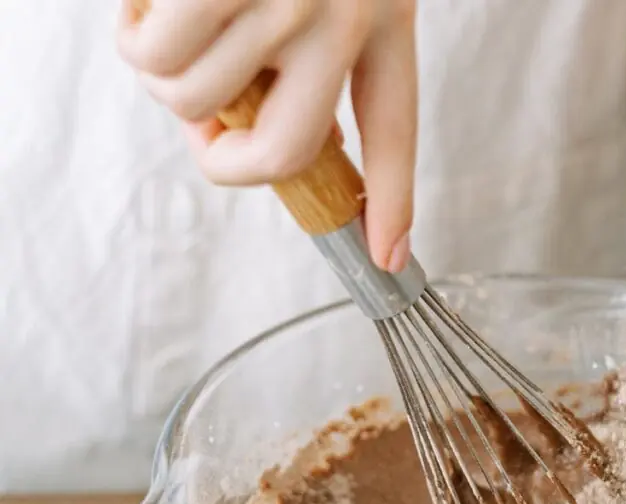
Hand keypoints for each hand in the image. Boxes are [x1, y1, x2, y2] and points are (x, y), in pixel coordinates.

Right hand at [117, 0, 417, 272]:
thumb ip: (306, 52)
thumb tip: (252, 127)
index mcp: (385, 16)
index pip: (392, 133)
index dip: (390, 203)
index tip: (388, 257)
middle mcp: (348, 16)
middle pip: (282, 152)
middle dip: (223, 156)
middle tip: (201, 123)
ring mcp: (290, 3)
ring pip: (198, 102)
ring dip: (165, 76)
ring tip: (170, 22)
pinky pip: (157, 59)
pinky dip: (134, 38)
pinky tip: (150, 3)